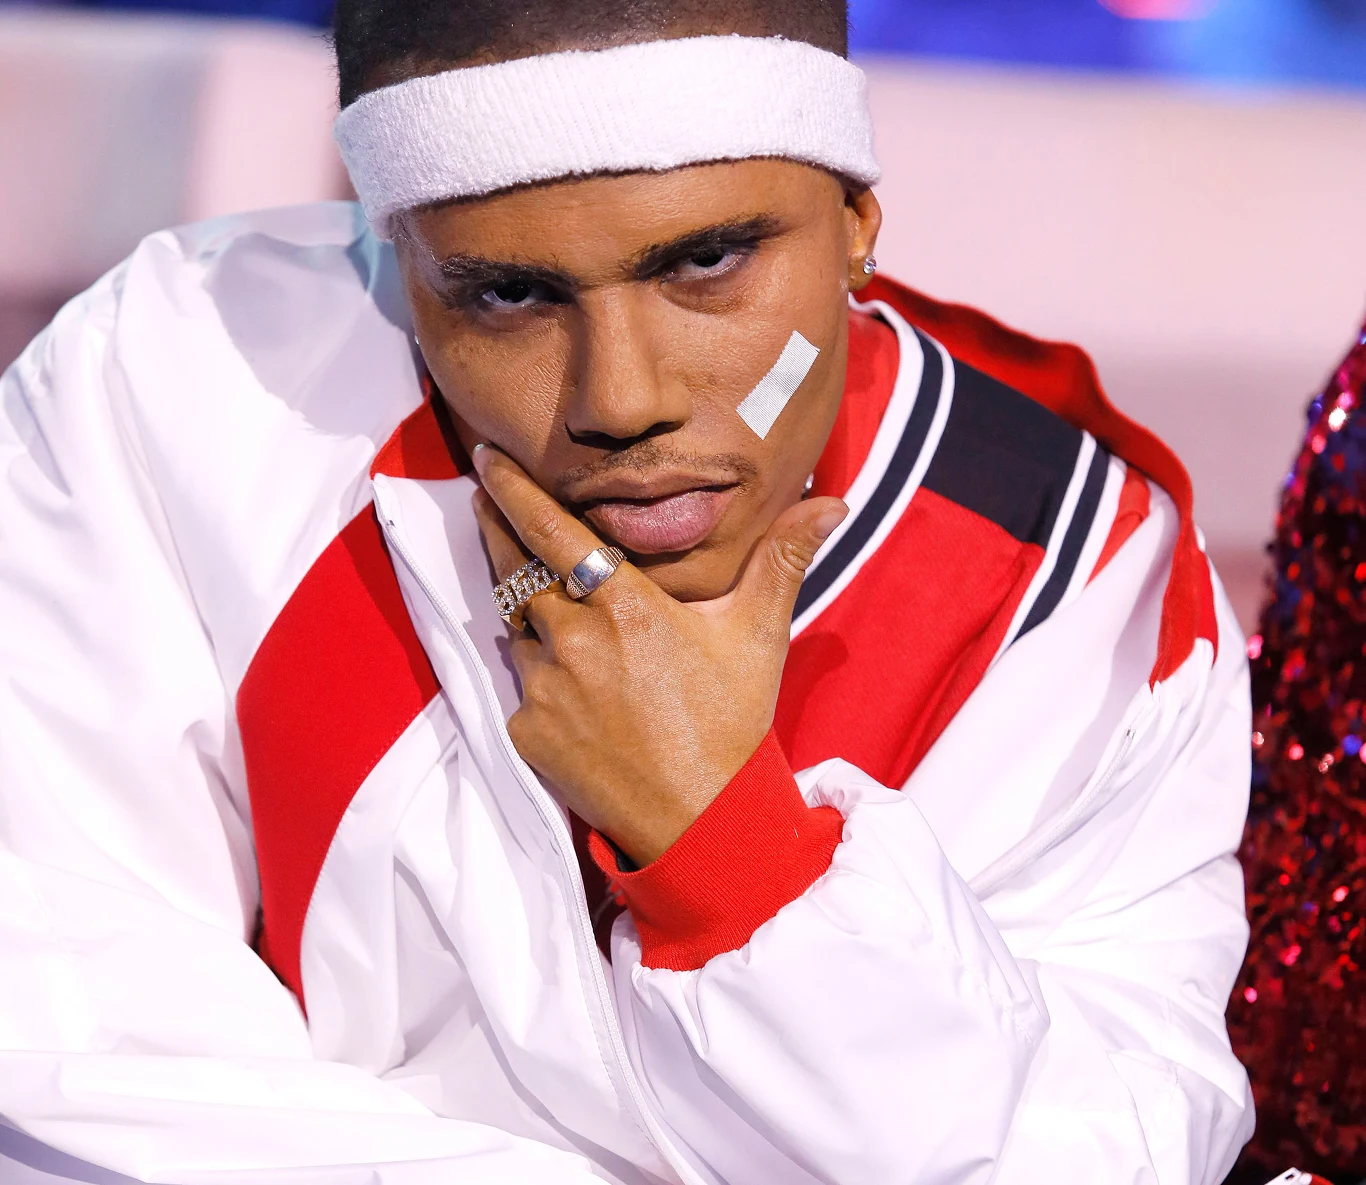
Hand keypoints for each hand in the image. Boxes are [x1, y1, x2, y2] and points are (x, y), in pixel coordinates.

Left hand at [471, 445, 846, 865]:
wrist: (702, 821)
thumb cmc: (731, 725)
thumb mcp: (759, 637)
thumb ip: (782, 561)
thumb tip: (830, 504)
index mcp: (625, 605)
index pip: (552, 531)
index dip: (514, 491)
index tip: (488, 460)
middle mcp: (574, 639)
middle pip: (515, 569)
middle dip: (495, 528)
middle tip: (483, 498)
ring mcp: (545, 688)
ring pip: (518, 629)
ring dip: (524, 608)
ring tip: (538, 596)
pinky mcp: (528, 733)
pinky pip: (522, 690)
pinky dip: (539, 678)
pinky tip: (570, 688)